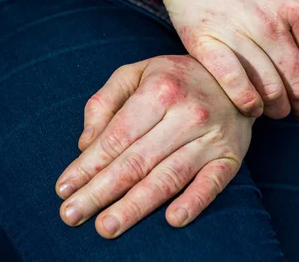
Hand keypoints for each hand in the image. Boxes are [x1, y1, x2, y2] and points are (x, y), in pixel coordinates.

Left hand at [55, 55, 253, 237]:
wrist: (234, 78)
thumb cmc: (176, 78)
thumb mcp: (137, 73)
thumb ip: (105, 101)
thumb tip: (84, 144)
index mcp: (159, 90)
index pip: (116, 137)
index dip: (87, 165)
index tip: (64, 188)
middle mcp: (186, 114)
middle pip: (136, 162)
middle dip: (100, 191)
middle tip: (71, 214)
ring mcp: (209, 138)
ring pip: (168, 177)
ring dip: (136, 206)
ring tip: (106, 226)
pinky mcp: (230, 157)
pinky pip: (211, 183)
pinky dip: (194, 202)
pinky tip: (172, 220)